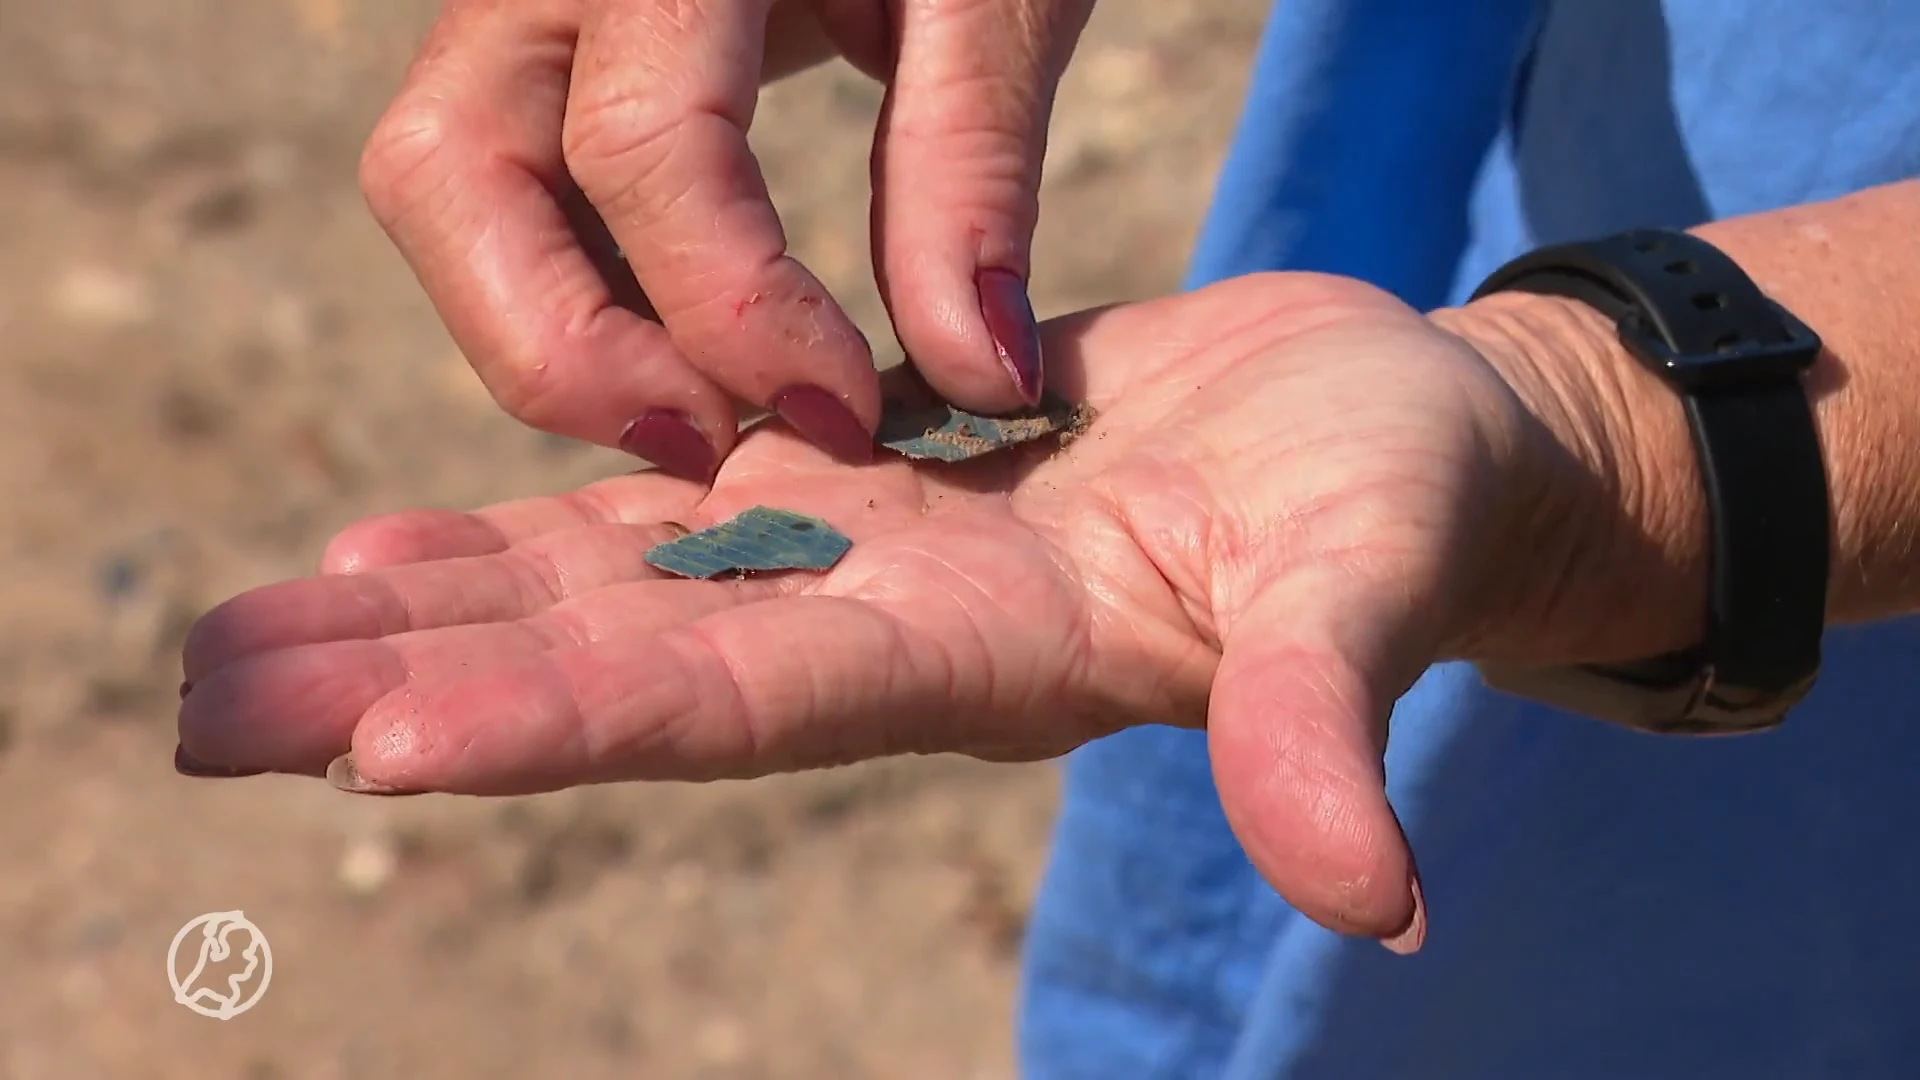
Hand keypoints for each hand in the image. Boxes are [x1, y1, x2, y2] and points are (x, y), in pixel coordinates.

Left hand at [178, 273, 1656, 950]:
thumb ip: (1322, 722)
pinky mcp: (875, 485)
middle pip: (627, 661)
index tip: (384, 743)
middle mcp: (891, 629)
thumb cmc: (1401, 504)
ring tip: (253, 627)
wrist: (1394, 444)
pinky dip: (542, 524)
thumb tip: (1377, 899)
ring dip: (440, 609)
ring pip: (620, 585)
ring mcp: (870, 559)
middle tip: (213, 699)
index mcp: (984, 657)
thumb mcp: (1362, 589)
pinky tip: (413, 536)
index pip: (745, 698)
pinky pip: (674, 506)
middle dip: (425, 680)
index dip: (573, 717)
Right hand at [360, 0, 1095, 481]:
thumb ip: (971, 175)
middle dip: (567, 355)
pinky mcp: (521, 39)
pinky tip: (685, 340)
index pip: (643, 150)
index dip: (737, 312)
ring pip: (439, 190)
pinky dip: (570, 285)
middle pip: (448, 176)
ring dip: (551, 333)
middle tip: (713, 450)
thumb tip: (975, 381)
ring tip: (706, 408)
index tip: (844, 415)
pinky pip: (492, 185)